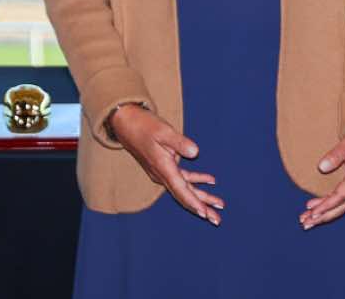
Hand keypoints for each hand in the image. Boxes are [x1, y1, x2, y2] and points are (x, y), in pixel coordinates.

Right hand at [107, 104, 222, 224]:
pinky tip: (211, 180)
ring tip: (218, 204)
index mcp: (163, 168)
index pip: (181, 189)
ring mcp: (163, 172)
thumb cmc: (144, 125)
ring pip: (185, 189)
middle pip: (184, 195)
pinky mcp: (165, 167)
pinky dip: (196, 180)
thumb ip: (180, 142)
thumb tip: (195, 152)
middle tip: (217, 220)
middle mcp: (162, 174)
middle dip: (201, 208)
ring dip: (201, 197)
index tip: (205, 213)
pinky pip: (183, 178)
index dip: (193, 202)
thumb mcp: (163, 131)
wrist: (125, 123)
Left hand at [300, 123, 344, 228]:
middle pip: (341, 207)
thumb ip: (336, 155)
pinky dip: (330, 206)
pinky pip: (343, 200)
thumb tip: (321, 167)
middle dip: (323, 216)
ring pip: (341, 206)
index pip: (340, 196)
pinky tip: (318, 208)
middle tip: (305, 223)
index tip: (312, 212)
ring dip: (325, 214)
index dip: (325, 205)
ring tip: (307, 220)